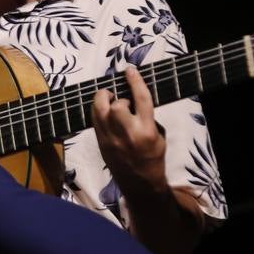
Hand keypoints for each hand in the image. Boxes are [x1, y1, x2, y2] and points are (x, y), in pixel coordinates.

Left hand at [93, 66, 166, 194]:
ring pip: (100, 110)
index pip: (141, 99)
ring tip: (109, 100)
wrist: (140, 183)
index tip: (129, 70)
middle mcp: (128, 133)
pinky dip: (98, 111)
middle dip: (118, 97)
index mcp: (147, 130)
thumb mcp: (159, 135)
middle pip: (117, 105)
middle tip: (122, 99)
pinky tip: (104, 112)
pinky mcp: (100, 142)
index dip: (135, 81)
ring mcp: (111, 138)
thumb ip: (147, 116)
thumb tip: (134, 98)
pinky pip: (94, 119)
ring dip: (103, 100)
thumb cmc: (153, 156)